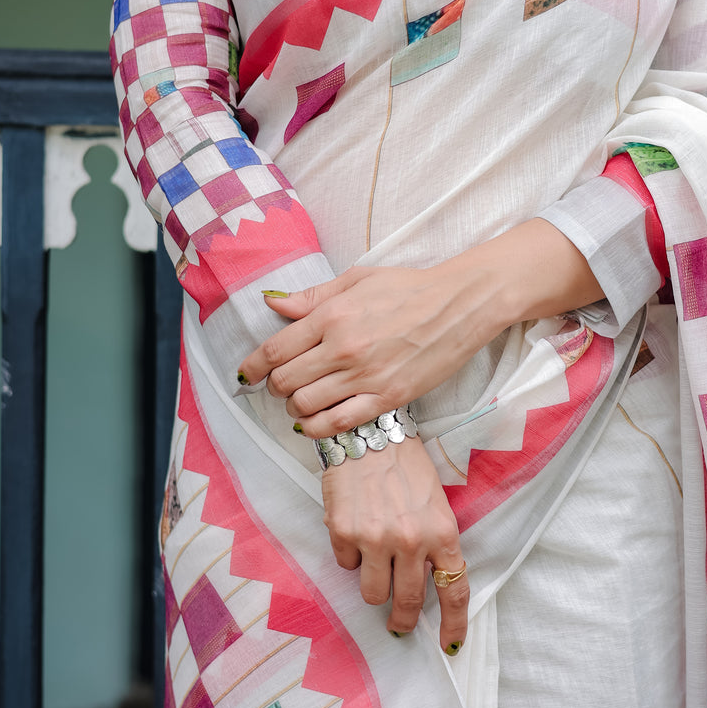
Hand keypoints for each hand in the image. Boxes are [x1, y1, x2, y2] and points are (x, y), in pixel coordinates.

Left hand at [239, 261, 505, 435]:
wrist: (459, 305)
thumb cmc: (409, 287)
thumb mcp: (357, 279)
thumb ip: (313, 296)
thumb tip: (273, 304)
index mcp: (332, 315)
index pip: (275, 350)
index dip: (254, 366)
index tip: (248, 374)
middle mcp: (343, 348)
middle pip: (285, 382)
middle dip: (276, 387)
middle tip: (283, 384)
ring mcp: (365, 376)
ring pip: (306, 406)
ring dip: (296, 408)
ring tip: (302, 402)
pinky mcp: (387, 397)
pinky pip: (339, 424)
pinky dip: (319, 428)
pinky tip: (318, 422)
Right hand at [323, 432, 468, 652]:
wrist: (368, 433)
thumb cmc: (405, 465)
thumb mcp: (435, 502)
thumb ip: (434, 541)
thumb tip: (428, 581)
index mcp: (442, 532)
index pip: (454, 590)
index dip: (453, 624)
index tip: (450, 644)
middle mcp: (411, 541)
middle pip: (408, 603)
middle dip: (403, 620)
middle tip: (399, 623)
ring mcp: (376, 539)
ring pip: (373, 594)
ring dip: (374, 584)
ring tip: (373, 560)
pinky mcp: (344, 534)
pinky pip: (346, 565)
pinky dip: (351, 555)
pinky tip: (355, 527)